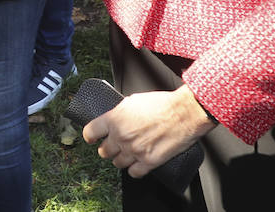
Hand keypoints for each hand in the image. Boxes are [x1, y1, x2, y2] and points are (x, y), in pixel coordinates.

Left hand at [82, 86, 213, 177]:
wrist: (185, 112)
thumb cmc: (162, 103)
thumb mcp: (133, 101)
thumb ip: (120, 112)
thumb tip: (115, 118)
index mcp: (114, 119)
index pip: (90, 132)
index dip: (91, 136)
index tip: (93, 138)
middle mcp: (121, 136)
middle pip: (104, 151)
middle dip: (108, 148)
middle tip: (115, 145)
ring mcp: (134, 150)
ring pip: (117, 163)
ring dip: (121, 159)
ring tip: (128, 153)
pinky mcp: (149, 162)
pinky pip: (133, 173)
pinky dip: (135, 170)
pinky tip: (138, 164)